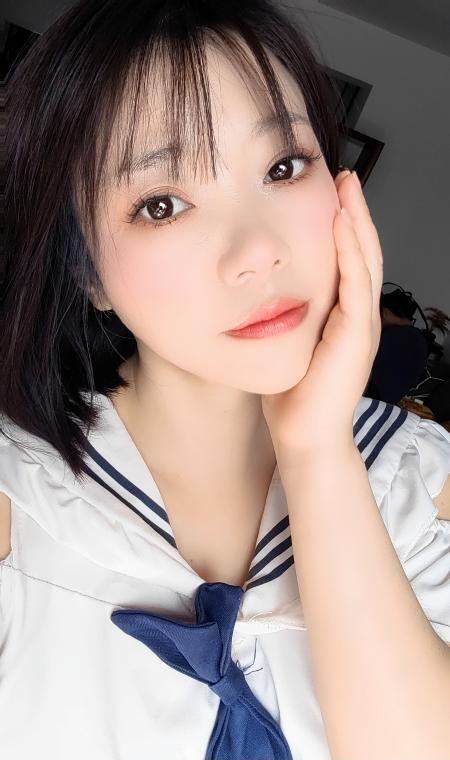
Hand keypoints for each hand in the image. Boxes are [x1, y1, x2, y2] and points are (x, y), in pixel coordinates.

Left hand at [261, 170, 383, 460]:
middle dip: (354, 213)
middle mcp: (357, 317)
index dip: (342, 228)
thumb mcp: (288, 346)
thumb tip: (257, 297)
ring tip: (347, 189)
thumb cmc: (291, 397)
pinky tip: (340, 225)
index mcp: (342, 318)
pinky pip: (356, 285)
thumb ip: (284, 320)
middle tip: (344, 177)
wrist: (304, 438)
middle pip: (362, 253)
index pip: (347, 262)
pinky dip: (350, 253)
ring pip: (365, 262)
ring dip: (357, 223)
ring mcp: (361, 326)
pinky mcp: (356, 337)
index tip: (329, 195)